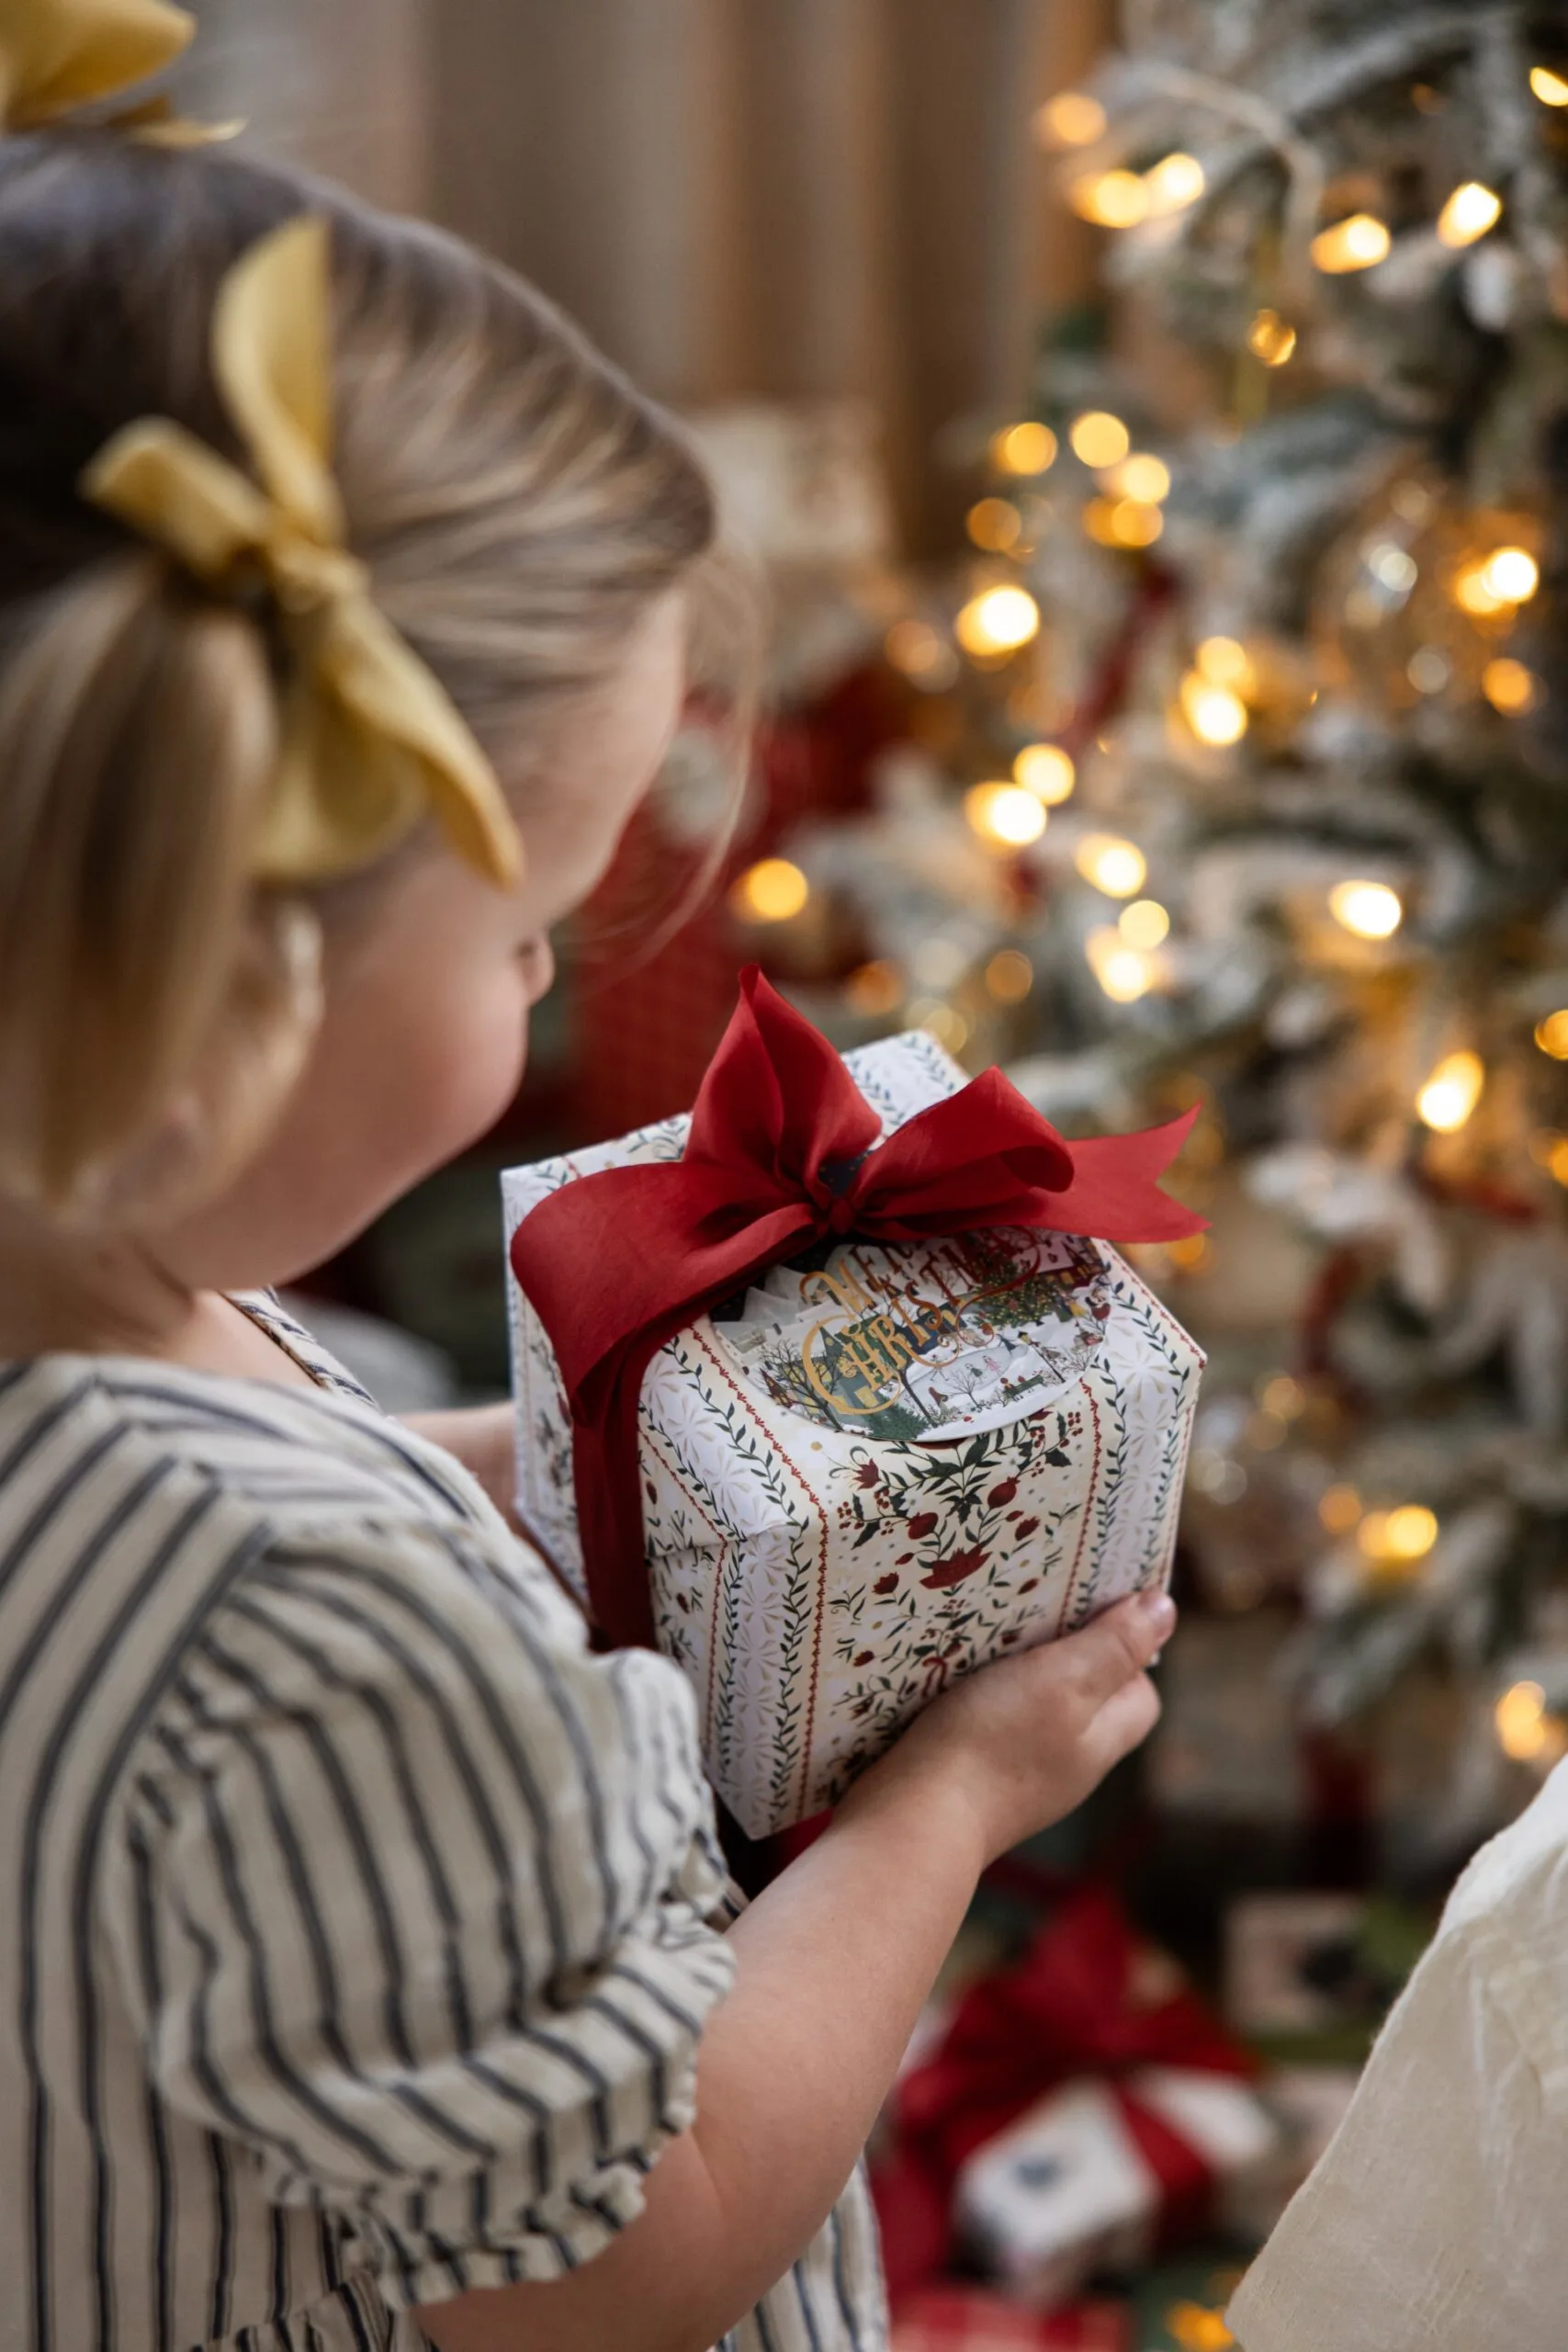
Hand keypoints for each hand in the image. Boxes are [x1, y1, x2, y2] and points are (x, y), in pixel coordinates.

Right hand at [838, 1586, 1172, 1865]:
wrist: (911, 1820)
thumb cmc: (993, 1745)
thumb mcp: (1063, 1680)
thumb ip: (1115, 1647)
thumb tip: (1165, 1610)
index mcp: (1102, 1744)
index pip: (1140, 1691)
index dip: (1127, 1648)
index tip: (1093, 1608)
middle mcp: (1068, 1768)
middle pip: (1087, 1698)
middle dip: (1068, 1653)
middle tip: (1036, 1611)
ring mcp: (1019, 1781)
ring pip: (1035, 1711)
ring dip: (1018, 1674)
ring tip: (989, 1639)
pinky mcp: (972, 1784)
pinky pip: (992, 1729)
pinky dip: (980, 1701)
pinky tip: (951, 1683)